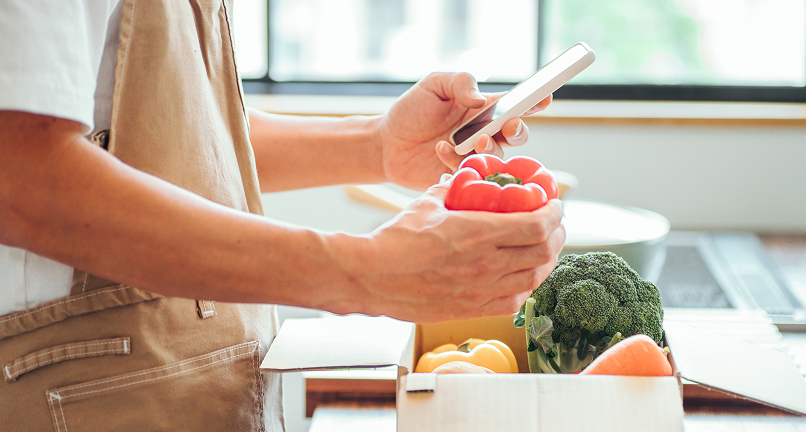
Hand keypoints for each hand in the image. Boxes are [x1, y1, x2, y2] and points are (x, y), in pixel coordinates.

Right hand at [351, 177, 564, 323]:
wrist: (370, 278)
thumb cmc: (394, 241)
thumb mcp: (426, 205)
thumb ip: (449, 191)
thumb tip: (459, 181)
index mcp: (478, 234)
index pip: (536, 225)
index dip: (554, 214)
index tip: (555, 204)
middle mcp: (486, 266)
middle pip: (543, 253)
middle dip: (556, 236)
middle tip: (554, 226)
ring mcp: (480, 292)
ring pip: (533, 279)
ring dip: (544, 262)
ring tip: (543, 251)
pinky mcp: (470, 310)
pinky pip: (512, 301)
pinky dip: (524, 287)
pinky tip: (521, 277)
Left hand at [378, 72, 551, 190]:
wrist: (386, 144)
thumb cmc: (412, 110)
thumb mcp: (434, 85)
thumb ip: (460, 82)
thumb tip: (480, 99)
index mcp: (485, 109)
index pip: (517, 104)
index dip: (535, 101)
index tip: (544, 98)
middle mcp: (486, 133)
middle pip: (517, 134)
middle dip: (517, 129)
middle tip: (508, 125)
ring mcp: (475, 157)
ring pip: (498, 156)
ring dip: (490, 148)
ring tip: (473, 140)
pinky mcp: (463, 177)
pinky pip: (472, 173)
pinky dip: (458, 160)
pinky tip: (440, 148)